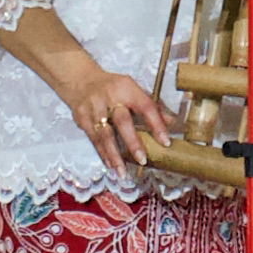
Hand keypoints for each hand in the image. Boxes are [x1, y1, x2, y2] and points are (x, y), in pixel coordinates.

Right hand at [49, 52, 169, 172]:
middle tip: (142, 160)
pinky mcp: (82, 118)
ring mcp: (94, 108)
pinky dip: (103, 153)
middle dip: (133, 142)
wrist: (80, 80)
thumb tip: (172, 122)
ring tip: (122, 172)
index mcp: (127, 89)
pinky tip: (110, 165)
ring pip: (105, 134)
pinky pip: (94, 139)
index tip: (165, 142)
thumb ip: (152, 106)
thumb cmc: (112, 87)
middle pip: (122, 121)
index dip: (156, 124)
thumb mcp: (133, 90)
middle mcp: (110, 97)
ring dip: (114, 155)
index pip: (146, 106)